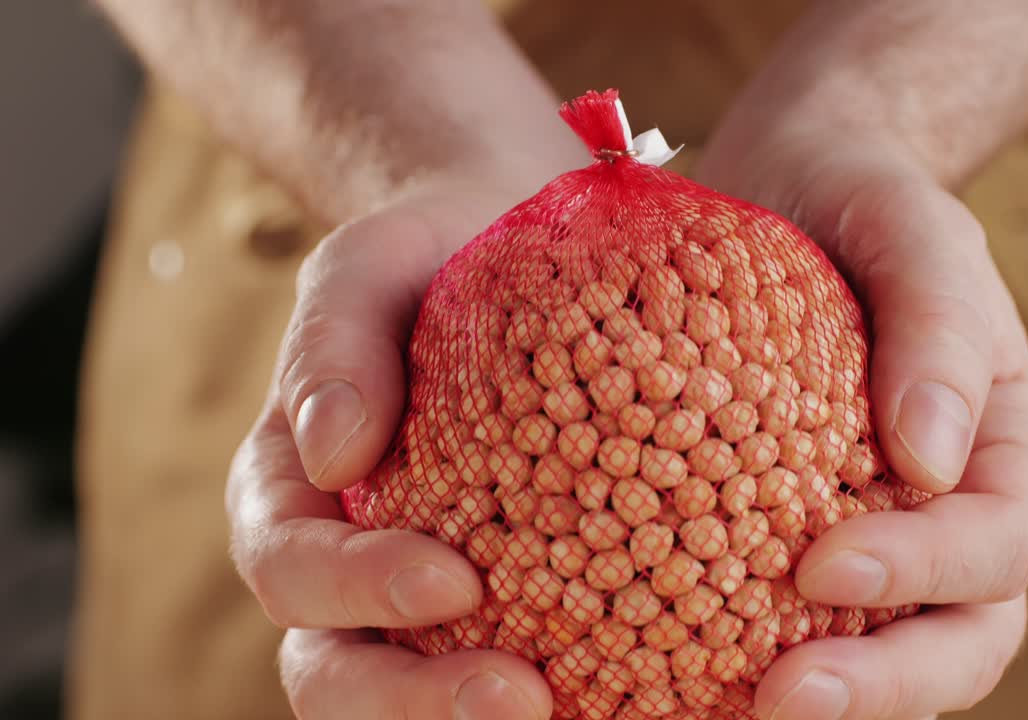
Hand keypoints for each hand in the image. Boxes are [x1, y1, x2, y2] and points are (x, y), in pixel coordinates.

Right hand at [225, 173, 576, 718]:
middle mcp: (344, 561)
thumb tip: (332, 455)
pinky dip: (575, 688)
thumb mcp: (370, 268)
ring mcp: (423, 587)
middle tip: (520, 701)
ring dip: (480, 717)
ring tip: (574, 716)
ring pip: (422, 688)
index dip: (356, 591)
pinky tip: (648, 691)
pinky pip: (528, 655)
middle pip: (339, 671)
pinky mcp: (516, 587)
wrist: (500, 248)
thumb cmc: (426, 257)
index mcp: (292, 493)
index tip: (456, 580)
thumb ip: (333, 345)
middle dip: (414, 705)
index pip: (290, 567)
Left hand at [697, 106, 1027, 718]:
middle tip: (782, 699)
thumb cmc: (863, 200)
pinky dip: (745, 655)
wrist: (797, 187)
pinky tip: (673, 669)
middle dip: (884, 684)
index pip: (996, 541)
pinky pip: (787, 616)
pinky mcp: (794, 534)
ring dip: (827, 696)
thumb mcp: (908, 227)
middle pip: (960, 636)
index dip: (925, 573)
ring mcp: (880, 533)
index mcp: (1005, 447)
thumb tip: (935, 459)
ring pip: (883, 652)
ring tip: (731, 709)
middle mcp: (956, 511)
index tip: (824, 566)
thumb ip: (937, 322)